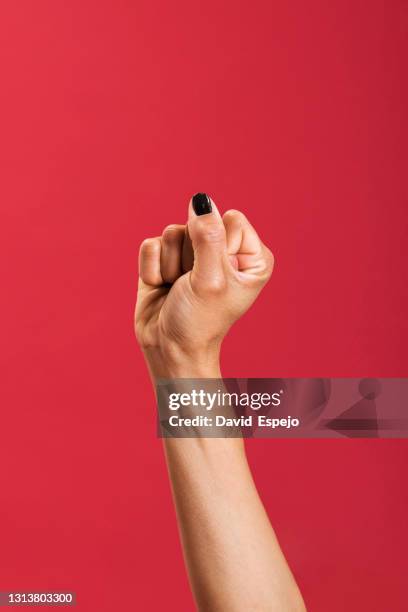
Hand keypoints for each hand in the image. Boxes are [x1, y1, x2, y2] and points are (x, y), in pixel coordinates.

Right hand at [135, 193, 273, 376]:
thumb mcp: (211, 279)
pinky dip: (152, 269)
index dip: (216, 246)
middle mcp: (223, 250)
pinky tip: (163, 287)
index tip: (215, 276)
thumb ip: (208, 235)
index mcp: (249, 255)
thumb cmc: (199, 320)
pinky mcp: (165, 258)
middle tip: (193, 285)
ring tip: (178, 288)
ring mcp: (193, 253)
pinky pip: (150, 245)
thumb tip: (201, 199)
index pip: (230, 219)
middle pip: (198, 223)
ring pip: (171, 231)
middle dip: (189, 256)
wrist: (168, 348)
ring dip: (170, 265)